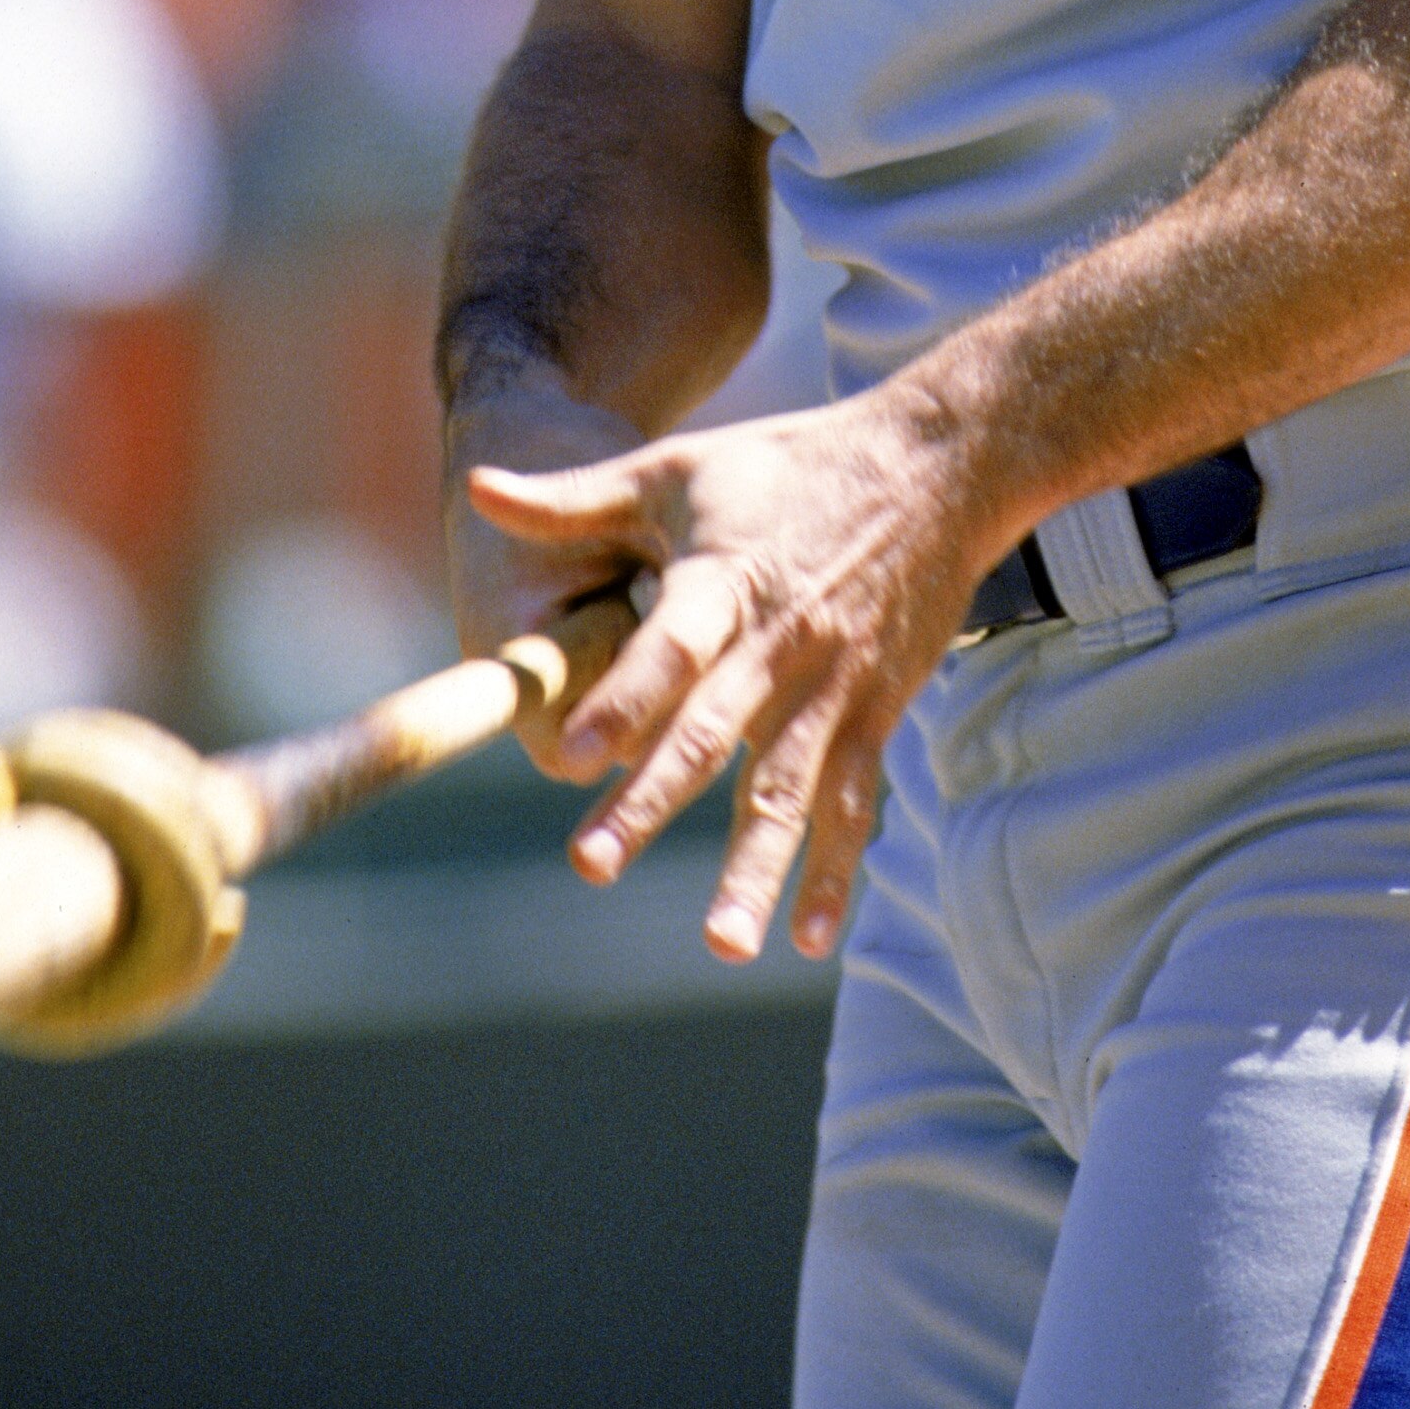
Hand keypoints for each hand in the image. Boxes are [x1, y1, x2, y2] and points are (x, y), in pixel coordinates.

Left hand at [466, 386, 1000, 964]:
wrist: (934, 469)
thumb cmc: (787, 466)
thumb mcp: (678, 469)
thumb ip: (575, 500)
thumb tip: (475, 489)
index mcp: (725, 582)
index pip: (672, 646)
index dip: (627, 697)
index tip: (579, 753)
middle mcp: (781, 643)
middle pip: (712, 733)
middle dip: (650, 803)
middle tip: (591, 865)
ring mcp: (834, 686)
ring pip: (789, 790)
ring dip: (756, 869)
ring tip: (721, 942)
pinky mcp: (875, 712)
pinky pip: (852, 802)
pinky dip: (833, 872)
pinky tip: (806, 940)